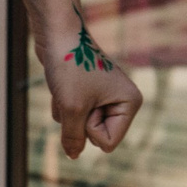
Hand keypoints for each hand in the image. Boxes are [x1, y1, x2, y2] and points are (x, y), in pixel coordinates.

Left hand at [8, 0, 142, 157]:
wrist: (57, 32)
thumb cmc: (70, 66)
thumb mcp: (72, 109)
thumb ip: (74, 138)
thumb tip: (73, 155)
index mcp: (130, 102)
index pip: (108, 142)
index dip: (90, 129)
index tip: (86, 103)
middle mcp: (121, 99)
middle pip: (95, 135)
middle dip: (78, 120)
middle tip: (77, 93)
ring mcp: (103, 94)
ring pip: (80, 125)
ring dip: (67, 110)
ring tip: (68, 84)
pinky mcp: (87, 90)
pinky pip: (71, 113)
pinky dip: (62, 102)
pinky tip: (61, 83)